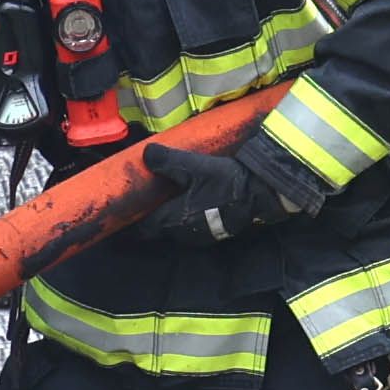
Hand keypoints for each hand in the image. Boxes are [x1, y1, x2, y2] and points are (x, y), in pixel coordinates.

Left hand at [134, 142, 309, 244]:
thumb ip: (167, 162)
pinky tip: (193, 200)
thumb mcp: (194, 166)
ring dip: (171, 216)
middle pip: (159, 229)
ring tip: (169, 198)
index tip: (128, 209)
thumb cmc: (225, 181)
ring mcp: (200, 236)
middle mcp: (184, 233)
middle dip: (153, 216)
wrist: (260, 191)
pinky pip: (193, 227)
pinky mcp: (216, 232)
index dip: (134, 220)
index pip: (144, 229)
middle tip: (148, 199)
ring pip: (177, 229)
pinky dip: (188, 216)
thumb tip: (146, 153)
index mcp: (173, 220)